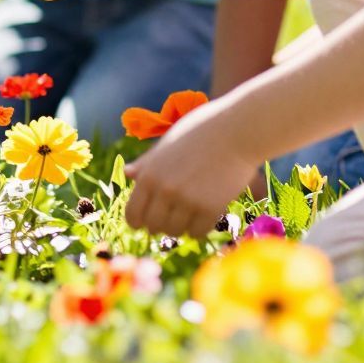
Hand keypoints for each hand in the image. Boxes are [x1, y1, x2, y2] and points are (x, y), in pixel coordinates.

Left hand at [122, 106, 255, 235]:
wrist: (236, 130)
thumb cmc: (200, 131)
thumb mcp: (166, 144)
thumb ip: (146, 163)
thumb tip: (127, 174)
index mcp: (149, 175)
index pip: (133, 215)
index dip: (137, 222)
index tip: (145, 223)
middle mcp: (164, 191)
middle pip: (153, 227)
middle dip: (161, 224)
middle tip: (172, 216)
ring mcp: (187, 201)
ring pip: (175, 232)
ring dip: (181, 226)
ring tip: (189, 212)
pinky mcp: (211, 208)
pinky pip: (198, 232)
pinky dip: (199, 228)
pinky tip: (204, 214)